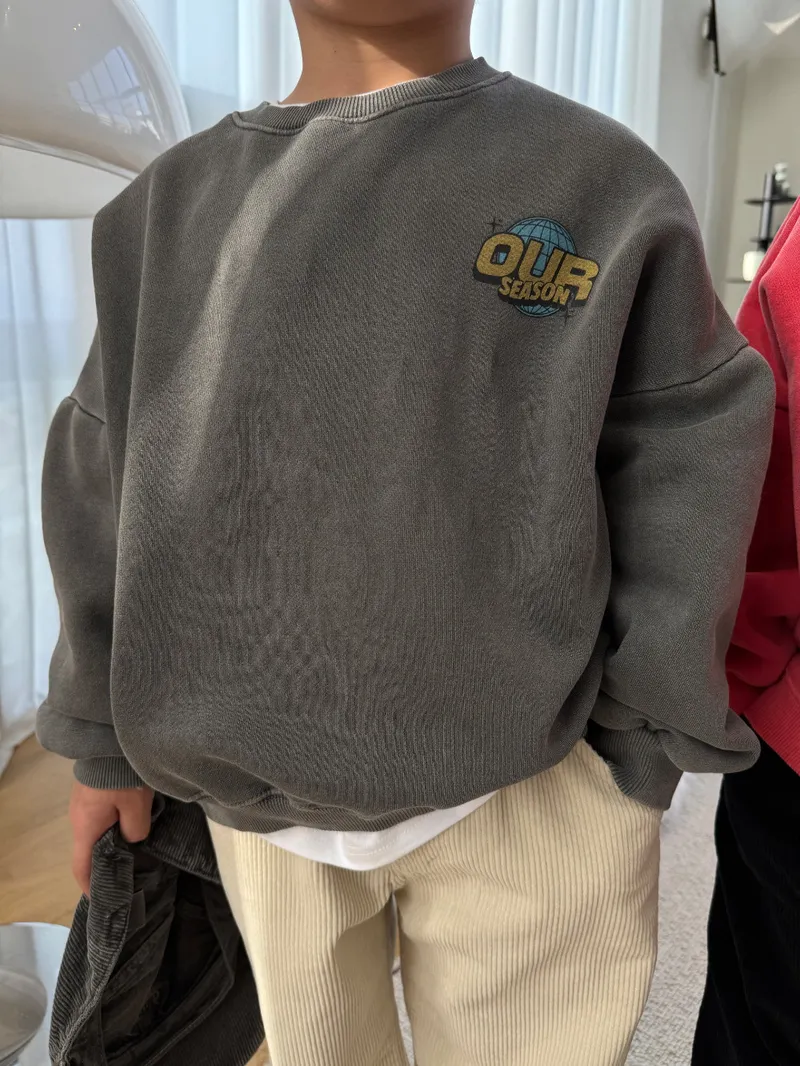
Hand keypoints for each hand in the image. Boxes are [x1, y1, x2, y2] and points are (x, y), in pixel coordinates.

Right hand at [69, 782, 154, 896]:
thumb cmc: (121, 777)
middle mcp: (79, 818)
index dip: (89, 886)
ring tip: (133, 846)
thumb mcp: (136, 807)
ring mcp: (82, 802)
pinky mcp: (91, 790)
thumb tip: (134, 839)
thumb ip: (135, 830)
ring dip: (111, 840)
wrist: (108, 739)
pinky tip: (130, 822)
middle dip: (105, 862)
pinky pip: (100, 815)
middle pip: (89, 848)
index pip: (81, 866)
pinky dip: (112, 824)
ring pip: (96, 830)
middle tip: (127, 872)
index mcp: (86, 828)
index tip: (100, 899)